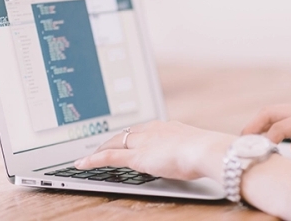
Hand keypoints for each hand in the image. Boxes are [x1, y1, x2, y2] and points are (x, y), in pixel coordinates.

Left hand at [75, 120, 236, 181]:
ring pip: (114, 143)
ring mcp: (142, 142)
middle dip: (112, 139)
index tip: (126, 138)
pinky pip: (109, 157)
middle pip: (125, 134)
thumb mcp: (196, 147)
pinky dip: (93, 160)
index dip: (130, 135)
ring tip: (90, 156)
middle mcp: (151, 130)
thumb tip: (191, 155)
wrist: (206, 150)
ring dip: (100, 149)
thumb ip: (188, 149)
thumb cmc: (207, 151)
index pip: (141, 129)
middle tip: (101, 145)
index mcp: (166, 126)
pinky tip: (82, 164)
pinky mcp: (136, 156)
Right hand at [241, 102, 290, 167]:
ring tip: (246, 140)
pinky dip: (264, 124)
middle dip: (253, 125)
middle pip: (270, 112)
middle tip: (241, 141)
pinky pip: (276, 116)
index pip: (281, 126)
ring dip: (256, 124)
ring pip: (271, 112)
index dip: (266, 139)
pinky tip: (259, 137)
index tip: (257, 152)